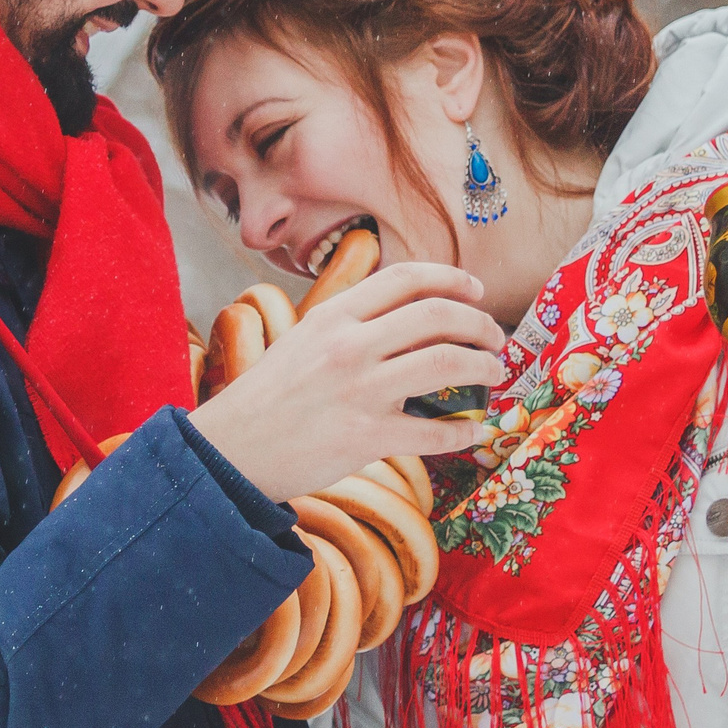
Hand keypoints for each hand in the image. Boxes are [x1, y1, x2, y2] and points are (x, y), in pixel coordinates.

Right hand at [187, 262, 507, 503]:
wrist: (232, 449)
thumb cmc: (268, 396)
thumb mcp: (303, 339)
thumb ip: (350, 322)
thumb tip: (407, 312)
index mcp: (334, 315)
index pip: (407, 278)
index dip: (452, 279)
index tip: (476, 290)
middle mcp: (350, 345)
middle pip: (438, 315)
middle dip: (480, 324)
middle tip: (495, 338)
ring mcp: (360, 390)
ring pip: (448, 363)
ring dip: (484, 368)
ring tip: (493, 375)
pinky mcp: (366, 437)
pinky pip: (434, 431)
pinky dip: (464, 431)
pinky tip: (473, 431)